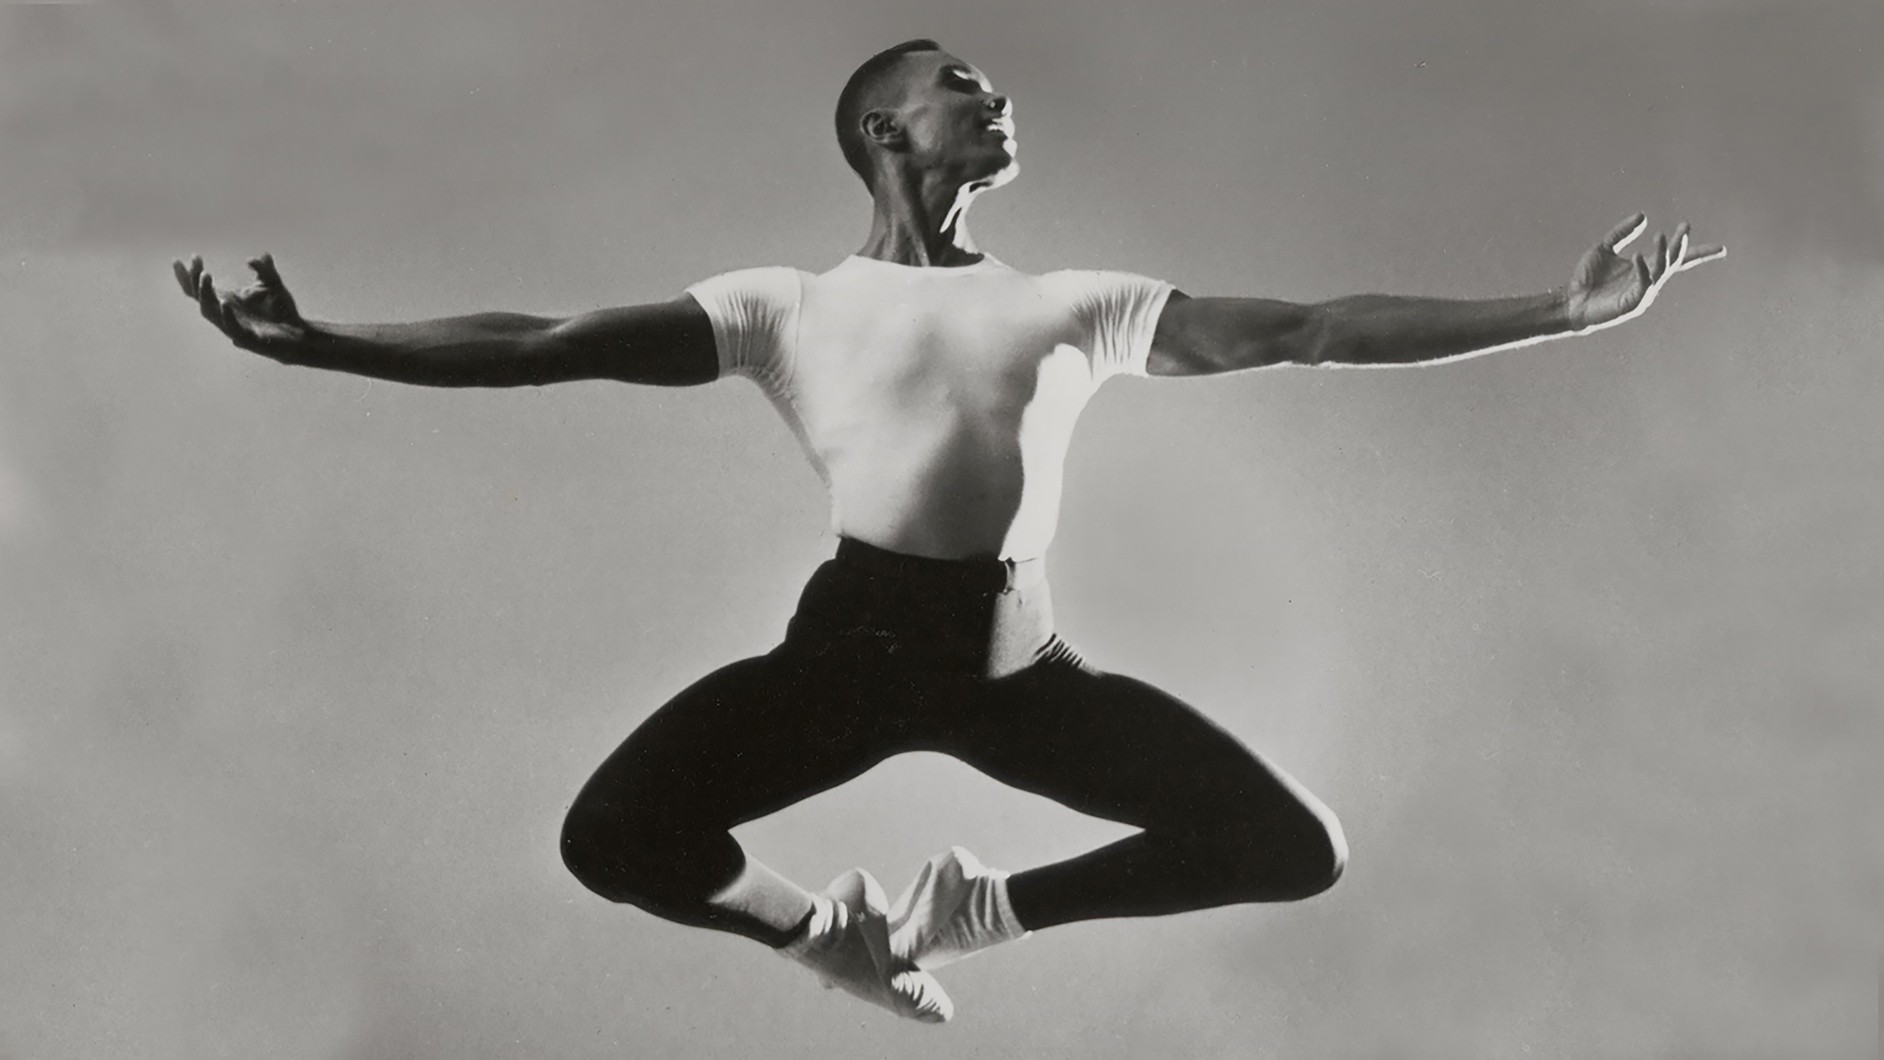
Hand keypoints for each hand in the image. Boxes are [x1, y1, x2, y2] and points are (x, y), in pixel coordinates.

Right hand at [172, 253, 308, 358]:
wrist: (297, 333)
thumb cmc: (281, 310)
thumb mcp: (273, 284)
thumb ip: (266, 269)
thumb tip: (263, 254)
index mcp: (227, 299)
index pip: (200, 287)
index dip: (192, 273)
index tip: (193, 255)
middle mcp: (225, 313)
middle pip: (200, 298)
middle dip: (195, 281)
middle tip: (199, 265)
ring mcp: (233, 326)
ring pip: (210, 312)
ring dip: (205, 294)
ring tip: (206, 275)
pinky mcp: (246, 339)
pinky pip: (232, 328)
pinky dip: (226, 315)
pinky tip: (225, 303)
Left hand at [1562, 213, 1724, 332]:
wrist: (1571, 301)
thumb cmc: (1587, 278)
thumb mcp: (1604, 248)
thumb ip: (1622, 233)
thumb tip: (1643, 216)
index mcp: (1644, 267)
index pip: (1675, 258)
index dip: (1698, 253)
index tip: (1720, 248)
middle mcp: (1648, 279)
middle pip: (1673, 261)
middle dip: (1680, 245)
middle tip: (1684, 226)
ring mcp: (1642, 292)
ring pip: (1661, 271)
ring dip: (1663, 253)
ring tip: (1660, 236)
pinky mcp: (1632, 303)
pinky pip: (1643, 284)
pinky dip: (1642, 269)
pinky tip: (1637, 256)